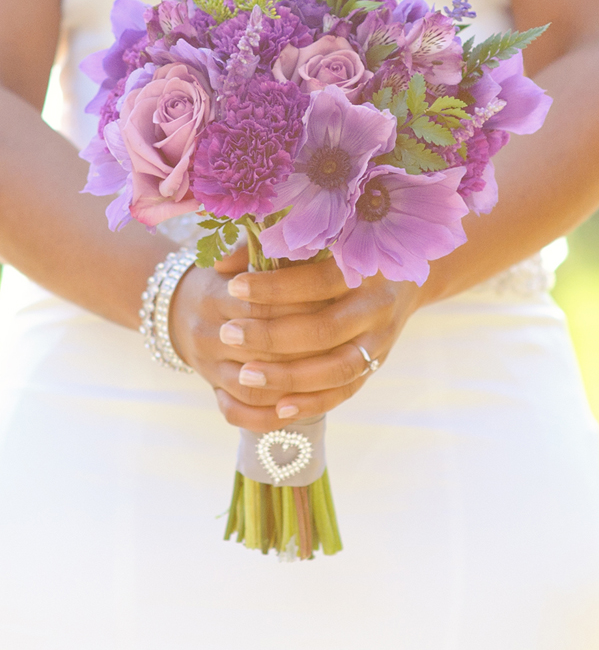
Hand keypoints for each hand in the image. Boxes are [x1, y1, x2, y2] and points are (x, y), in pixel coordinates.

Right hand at [168, 244, 328, 412]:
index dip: (300, 307)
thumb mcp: (241, 257)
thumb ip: (268, 249)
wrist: (178, 306)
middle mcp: (208, 334)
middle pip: (262, 350)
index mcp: (215, 295)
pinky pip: (237, 412)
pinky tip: (293, 411)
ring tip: (324, 376)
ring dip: (288, 387)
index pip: (262, 307)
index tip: (333, 301)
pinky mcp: (213, 389)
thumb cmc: (227, 276)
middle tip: (341, 342)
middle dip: (304, 349)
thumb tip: (305, 241)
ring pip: (252, 388)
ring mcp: (210, 366)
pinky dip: (265, 417)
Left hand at [212, 256, 422, 431]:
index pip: (317, 280)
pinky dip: (313, 402)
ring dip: (289, 377)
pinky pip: (345, 392)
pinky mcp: (375, 367)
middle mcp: (377, 308)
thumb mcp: (321, 242)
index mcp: (365, 269)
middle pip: (325, 330)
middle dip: (272, 336)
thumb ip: (273, 246)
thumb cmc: (349, 253)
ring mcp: (379, 342)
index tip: (233, 287)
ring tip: (245, 376)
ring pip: (336, 369)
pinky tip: (279, 407)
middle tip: (227, 333)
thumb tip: (222, 262)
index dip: (274, 287)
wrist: (405, 279)